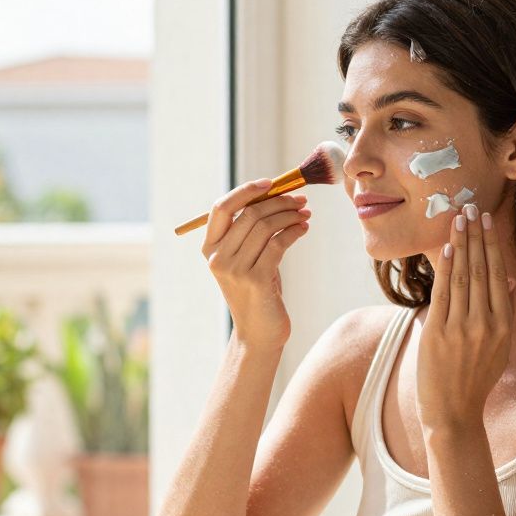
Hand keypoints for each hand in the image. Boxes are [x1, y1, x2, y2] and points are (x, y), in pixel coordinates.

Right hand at [201, 179, 311, 349]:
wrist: (260, 332)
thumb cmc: (258, 291)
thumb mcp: (248, 258)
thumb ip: (252, 231)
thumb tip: (276, 192)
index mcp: (209, 248)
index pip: (221, 207)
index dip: (246, 190)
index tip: (271, 182)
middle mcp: (218, 258)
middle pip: (249, 214)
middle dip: (279, 202)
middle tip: (300, 200)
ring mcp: (235, 270)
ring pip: (266, 226)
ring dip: (290, 215)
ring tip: (305, 214)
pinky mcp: (256, 280)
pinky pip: (279, 243)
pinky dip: (295, 231)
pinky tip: (304, 229)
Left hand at [415, 204, 515, 433]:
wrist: (453, 413)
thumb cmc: (475, 379)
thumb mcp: (499, 347)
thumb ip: (503, 311)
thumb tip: (506, 277)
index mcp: (504, 326)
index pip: (497, 276)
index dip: (491, 245)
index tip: (486, 221)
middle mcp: (486, 324)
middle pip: (481, 270)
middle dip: (475, 236)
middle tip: (471, 207)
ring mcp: (462, 329)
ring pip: (462, 277)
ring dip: (460, 245)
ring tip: (458, 219)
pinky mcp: (438, 334)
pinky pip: (443, 294)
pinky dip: (444, 269)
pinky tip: (446, 248)